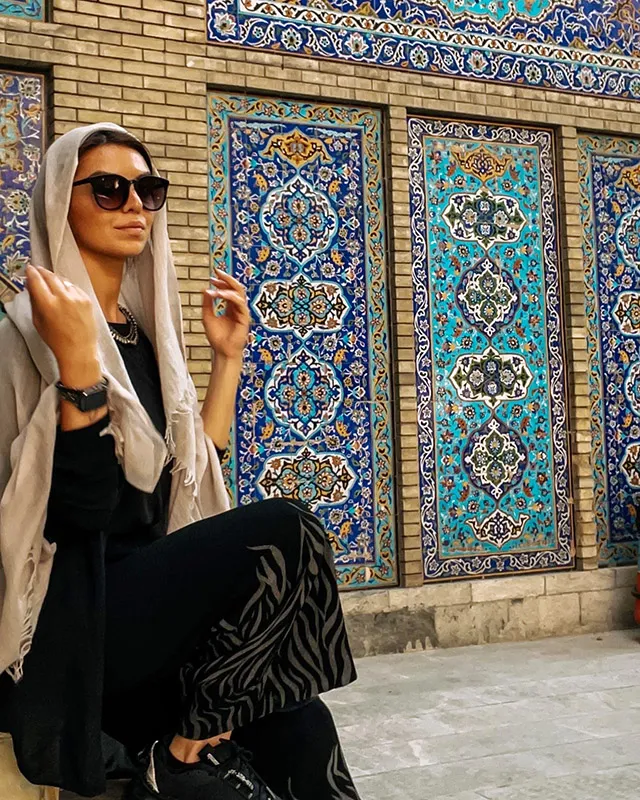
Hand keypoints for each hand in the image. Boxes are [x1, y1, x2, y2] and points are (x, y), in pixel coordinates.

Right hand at [26, 264, 100, 385]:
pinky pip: (74, 288)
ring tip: (52, 284)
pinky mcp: (87, 300)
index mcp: (48, 304)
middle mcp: (63, 298)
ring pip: (63, 280)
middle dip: (43, 272)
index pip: (37, 280)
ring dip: (56, 280)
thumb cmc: (57, 340)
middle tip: (38, 270)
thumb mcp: (38, 322)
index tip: (30, 269)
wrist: (79, 350)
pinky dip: (68, 288)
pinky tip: (65, 294)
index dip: (32, 272)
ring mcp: (77, 298)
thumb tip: (31, 286)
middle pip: (51, 276)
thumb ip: (34, 301)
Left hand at [202, 269, 249, 361]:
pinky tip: (221, 294)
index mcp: (230, 307)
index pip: (228, 290)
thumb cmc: (217, 337)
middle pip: (236, 288)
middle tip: (217, 272)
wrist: (222, 351)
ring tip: (216, 284)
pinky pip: (240, 304)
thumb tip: (205, 290)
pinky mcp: (244, 318)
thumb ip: (207, 304)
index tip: (212, 276)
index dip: (221, 282)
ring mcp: (242, 313)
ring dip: (227, 287)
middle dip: (227, 279)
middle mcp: (238, 308)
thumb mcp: (207, 317)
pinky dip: (231, 297)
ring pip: (239, 294)